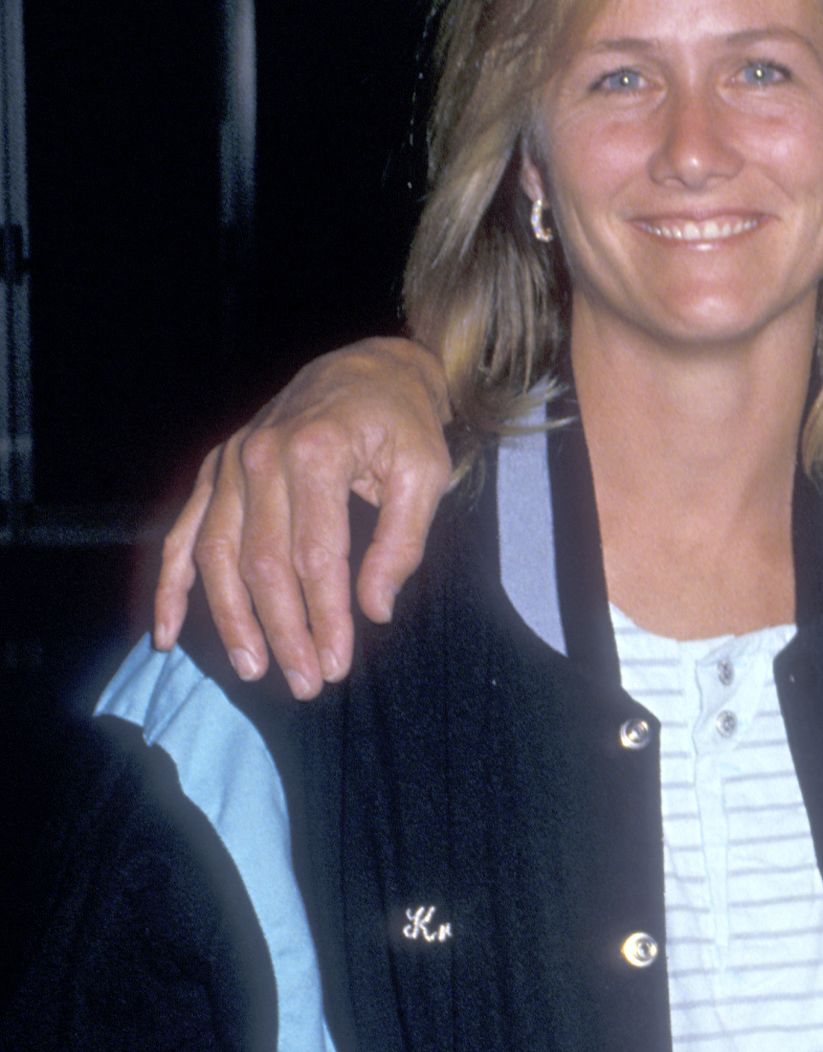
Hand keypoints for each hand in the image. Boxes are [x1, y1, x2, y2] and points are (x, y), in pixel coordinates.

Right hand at [153, 340, 453, 697]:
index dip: (325, 617)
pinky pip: (182, 534)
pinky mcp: (214, 472)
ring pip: (216, 555)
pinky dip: (172, 586)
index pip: (315, 556)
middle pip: (262, 564)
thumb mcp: (425, 473)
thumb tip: (375, 610)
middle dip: (283, 631)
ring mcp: (229, 463)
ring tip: (253, 669)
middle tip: (306, 683)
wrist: (368, 368)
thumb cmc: (402, 424)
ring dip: (232, 619)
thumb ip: (402, 542)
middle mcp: (260, 456)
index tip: (336, 665)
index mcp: (316, 453)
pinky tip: (167, 634)